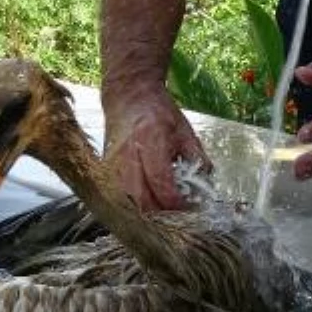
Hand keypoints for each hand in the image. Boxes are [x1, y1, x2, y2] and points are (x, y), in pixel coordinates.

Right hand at [102, 85, 211, 211]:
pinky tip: (150, 203)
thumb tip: (205, 189)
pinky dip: (136, 206)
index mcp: (150, 139)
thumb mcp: (185, 131)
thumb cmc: (158, 112)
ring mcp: (112, 164)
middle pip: (141, 199)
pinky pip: (120, 198)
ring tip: (165, 210)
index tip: (190, 207)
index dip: (176, 201)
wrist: (127, 97)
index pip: (160, 181)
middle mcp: (127, 154)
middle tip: (179, 214)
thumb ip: (197, 160)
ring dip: (148, 213)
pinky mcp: (105, 171)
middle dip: (162, 214)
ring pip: (128, 203)